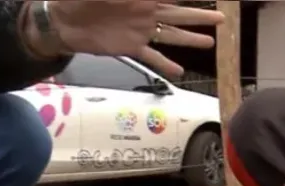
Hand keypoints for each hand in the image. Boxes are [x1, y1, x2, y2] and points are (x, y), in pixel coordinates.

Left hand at [38, 0, 224, 77]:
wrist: (61, 19)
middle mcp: (146, 13)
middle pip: (180, 15)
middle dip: (200, 16)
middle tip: (222, 18)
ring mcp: (140, 32)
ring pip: (172, 36)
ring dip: (190, 40)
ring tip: (209, 43)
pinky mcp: (130, 48)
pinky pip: (152, 57)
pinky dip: (165, 65)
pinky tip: (180, 73)